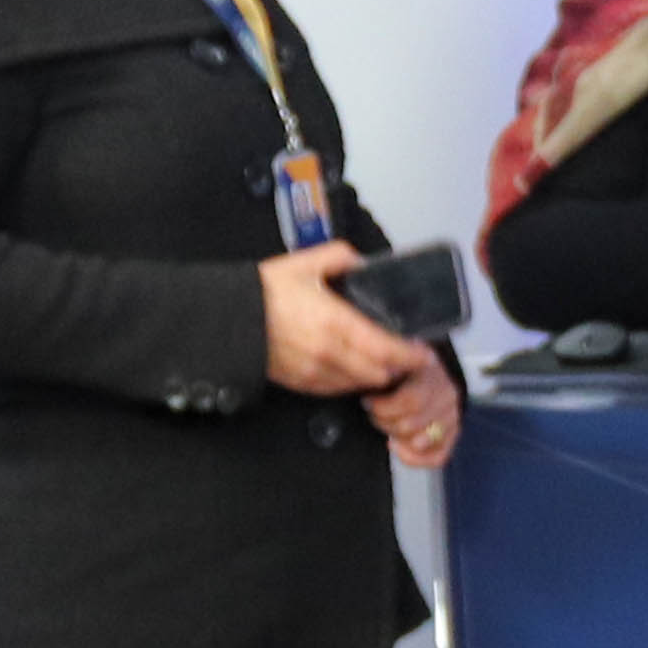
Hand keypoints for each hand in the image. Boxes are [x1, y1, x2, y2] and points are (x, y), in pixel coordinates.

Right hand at [257, 243, 426, 398]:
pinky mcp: (302, 383)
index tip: (423, 352)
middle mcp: (330, 353)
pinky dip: (350, 381)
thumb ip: (341, 258)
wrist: (224, 317)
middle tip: (404, 355)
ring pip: (361, 383)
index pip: (388, 349)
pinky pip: (338, 389)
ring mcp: (315, 371)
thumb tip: (363, 263)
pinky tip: (351, 366)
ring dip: (374, 374)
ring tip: (379, 360)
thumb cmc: (262, 291)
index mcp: (336, 323)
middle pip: (380, 372)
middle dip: (396, 365)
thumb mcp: (304, 263)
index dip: (411, 355)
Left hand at [365, 362, 462, 473]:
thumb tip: (380, 376)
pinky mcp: (451, 435)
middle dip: (384, 422)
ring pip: (420, 442)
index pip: (412, 401)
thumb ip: (384, 361)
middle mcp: (448, 393)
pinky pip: (437, 457)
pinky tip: (397, 446)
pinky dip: (413, 458)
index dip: (384, 407)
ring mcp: (452, 416)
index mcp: (432, 371)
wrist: (415, 371)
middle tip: (374, 413)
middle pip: (411, 424)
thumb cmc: (395, 367)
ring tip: (386, 424)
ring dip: (396, 436)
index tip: (368, 402)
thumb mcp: (387, 356)